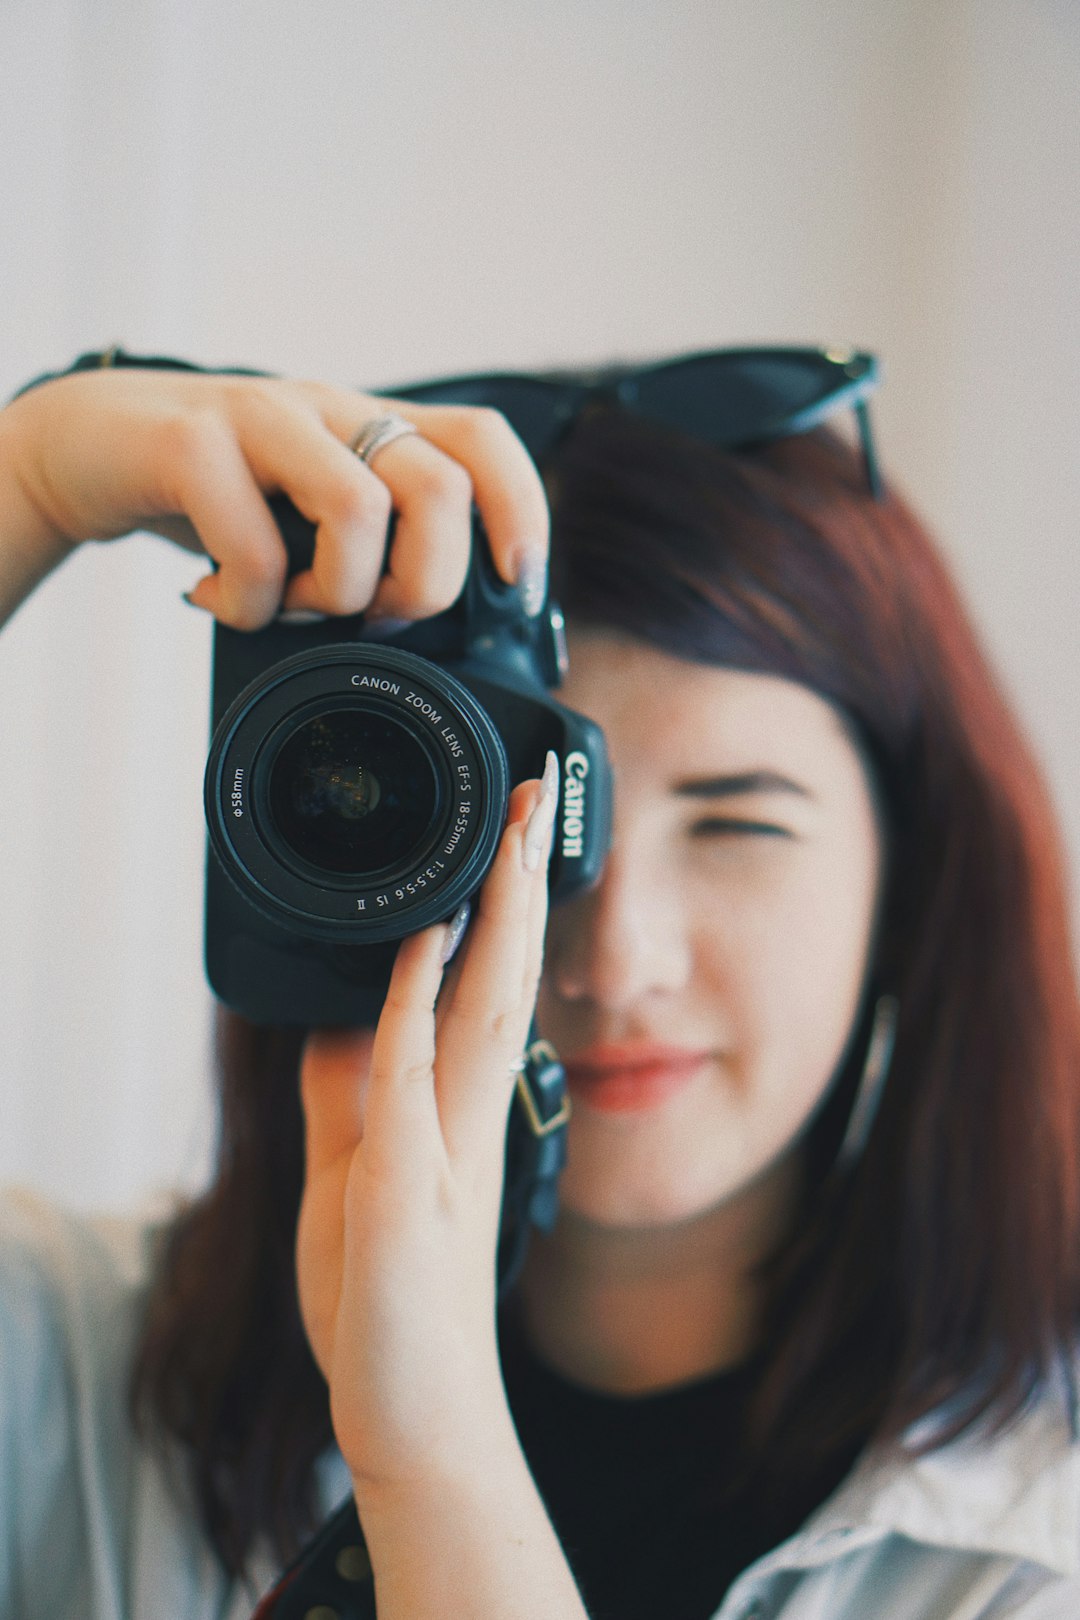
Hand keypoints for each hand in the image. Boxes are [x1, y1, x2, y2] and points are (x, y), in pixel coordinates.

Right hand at [0, 363, 547, 628]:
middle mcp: (330, 412)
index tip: (516, 588)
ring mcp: (262, 418)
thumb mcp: (306, 513)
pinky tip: (220, 599)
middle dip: (424, 584)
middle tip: (375, 619)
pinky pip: (253, 542)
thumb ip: (368, 545)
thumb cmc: (214, 492)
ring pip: (360, 508)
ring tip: (291, 607)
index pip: (481, 442)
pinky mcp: (191, 441)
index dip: (520, 513)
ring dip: (335, 592)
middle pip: (440, 487)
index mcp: (370, 430)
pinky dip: (247, 602)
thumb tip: (431, 626)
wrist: (89, 444)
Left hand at [295, 752, 559, 1498]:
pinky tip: (428, 944)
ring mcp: (445, 1148)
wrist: (414, 1408)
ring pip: (480, 1009)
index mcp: (457, 1108)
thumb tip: (339, 1014)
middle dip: (518, 882)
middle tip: (532, 797)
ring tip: (509, 836)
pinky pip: (409, 1078)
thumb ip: (349, 1092)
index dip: (502, 906)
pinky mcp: (409, 1191)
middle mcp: (466, 1115)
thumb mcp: (354, 1170)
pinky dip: (416, 1003)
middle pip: (504, 976)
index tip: (510, 832)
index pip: (488, 985)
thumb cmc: (389, 1298)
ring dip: (496, 918)